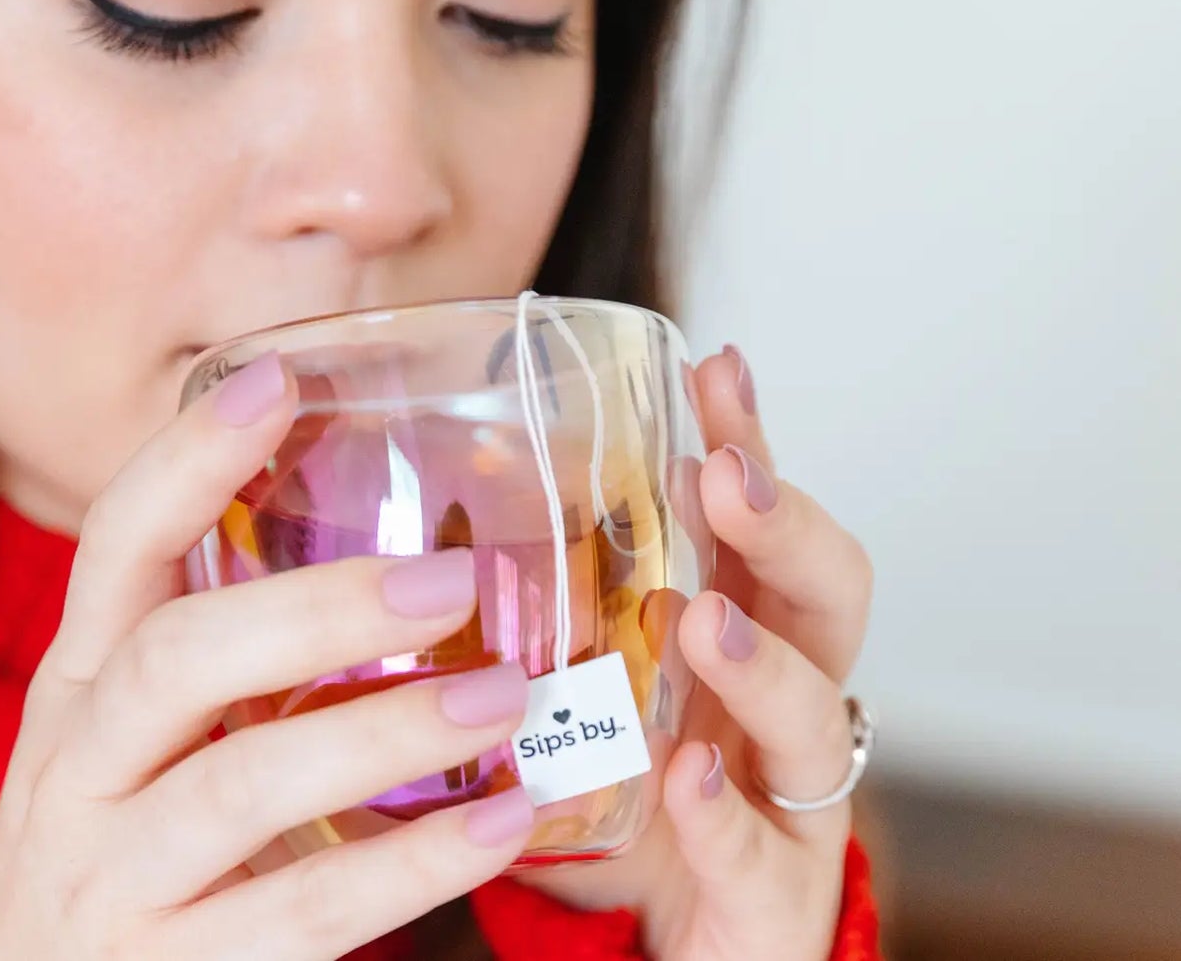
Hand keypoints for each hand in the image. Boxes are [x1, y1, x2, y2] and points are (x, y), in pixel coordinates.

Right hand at [0, 353, 535, 960]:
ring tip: (504, 697)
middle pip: (175, 659)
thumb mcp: (140, 743)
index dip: (188, 458)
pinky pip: (295, 915)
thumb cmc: (119, 852)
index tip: (279, 376)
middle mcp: (76, 769)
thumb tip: (408, 558)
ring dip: (380, 736)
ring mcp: (105, 881)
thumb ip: (235, 664)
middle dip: (315, 610)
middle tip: (451, 581)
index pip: (115, 545)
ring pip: (235, 787)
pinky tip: (503, 825)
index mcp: (80, 686)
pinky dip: (407, 867)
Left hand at [523, 346, 873, 960]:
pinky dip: (727, 814)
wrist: (652, 947)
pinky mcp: (770, 901)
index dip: (750, 441)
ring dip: (760, 663)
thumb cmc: (614, 796)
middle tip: (721, 478)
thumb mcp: (577, 684)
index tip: (715, 365)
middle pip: (828, 597)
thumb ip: (535, 605)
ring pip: (818, 721)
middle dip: (785, 527)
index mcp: (736, 633)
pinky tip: (688, 775)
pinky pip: (765, 856)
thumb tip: (439, 486)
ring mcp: (788, 804)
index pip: (759, 521)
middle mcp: (779, 704)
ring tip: (698, 618)